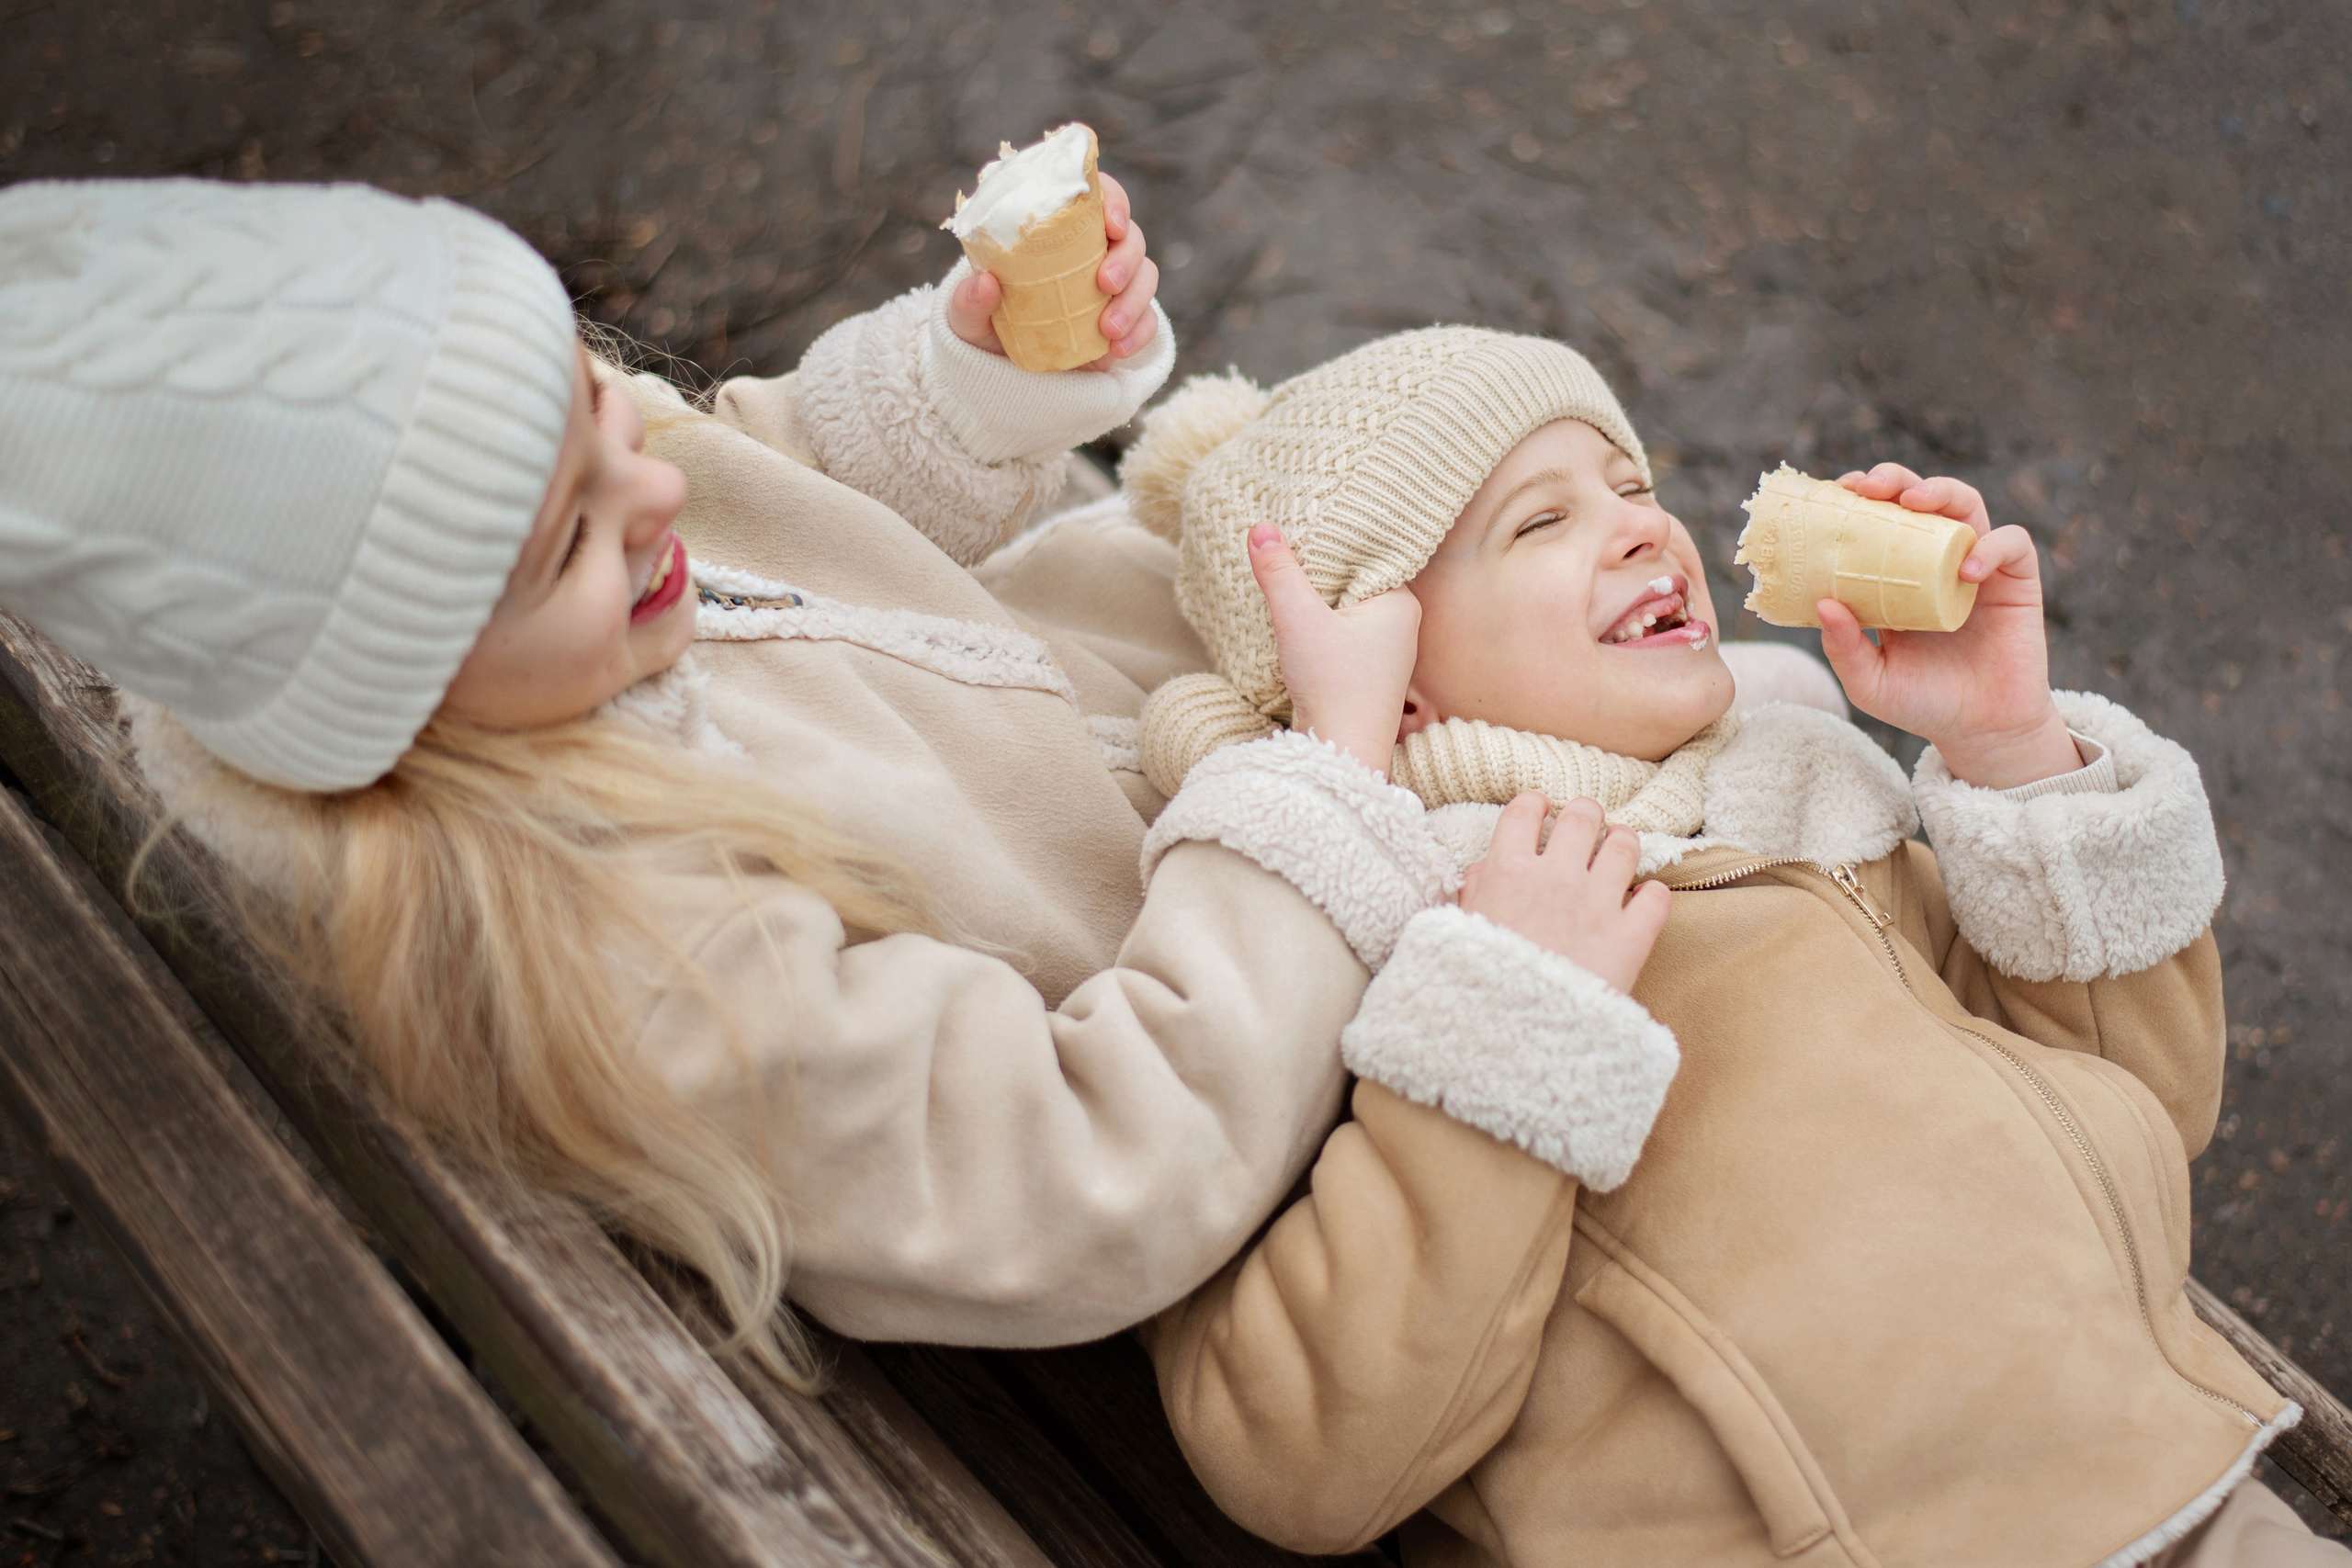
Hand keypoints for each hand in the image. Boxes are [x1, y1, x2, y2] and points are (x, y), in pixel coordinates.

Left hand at [945, 171, 1160, 367]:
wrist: (1002, 368)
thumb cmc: (986, 324)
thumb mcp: (967, 315)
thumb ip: (968, 300)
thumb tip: (984, 284)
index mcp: (1060, 231)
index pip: (1098, 197)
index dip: (1114, 201)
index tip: (1112, 223)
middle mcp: (1094, 251)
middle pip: (1131, 236)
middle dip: (1126, 257)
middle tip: (1105, 283)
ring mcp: (1114, 287)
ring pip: (1145, 276)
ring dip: (1134, 299)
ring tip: (1108, 329)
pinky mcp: (1125, 322)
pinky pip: (1148, 321)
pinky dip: (1140, 333)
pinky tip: (1118, 350)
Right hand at [1249, 522, 1418, 776]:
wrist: (1343, 753)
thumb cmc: (1333, 686)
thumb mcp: (1299, 619)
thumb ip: (1280, 572)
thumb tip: (1261, 528)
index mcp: (1400, 601)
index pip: (1366, 553)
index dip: (1331, 540)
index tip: (1299, 527)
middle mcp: (1401, 622)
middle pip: (1354, 579)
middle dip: (1320, 570)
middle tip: (1284, 550)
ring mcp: (1387, 649)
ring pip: (1345, 607)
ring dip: (1316, 600)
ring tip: (1285, 583)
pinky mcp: (1367, 670)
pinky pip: (1342, 631)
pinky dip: (1320, 624)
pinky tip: (1297, 622)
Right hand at [1459, 795, 1670, 993]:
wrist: (1511, 1039)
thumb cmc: (1477, 986)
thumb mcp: (1458, 932)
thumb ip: (1474, 891)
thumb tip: (1487, 867)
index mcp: (1507, 872)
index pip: (1524, 812)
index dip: (1534, 805)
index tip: (1540, 809)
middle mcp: (1554, 877)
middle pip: (1582, 817)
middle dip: (1586, 813)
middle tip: (1587, 823)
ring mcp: (1596, 905)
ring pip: (1625, 845)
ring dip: (1623, 841)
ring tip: (1619, 847)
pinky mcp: (1630, 938)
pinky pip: (1656, 897)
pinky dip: (1652, 895)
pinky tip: (1642, 900)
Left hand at [1815, 463, 2079, 789]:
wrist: (1979, 730)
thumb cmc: (1921, 702)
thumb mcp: (1870, 682)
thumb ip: (1844, 648)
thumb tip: (1822, 603)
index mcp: (1895, 576)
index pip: (1877, 522)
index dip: (1860, 500)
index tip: (1837, 492)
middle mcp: (1935, 562)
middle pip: (1920, 500)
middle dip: (1896, 480)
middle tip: (1870, 486)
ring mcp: (1978, 566)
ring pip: (1967, 505)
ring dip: (1941, 492)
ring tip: (1914, 503)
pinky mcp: (2017, 581)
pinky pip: (2012, 544)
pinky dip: (1993, 546)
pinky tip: (1968, 569)